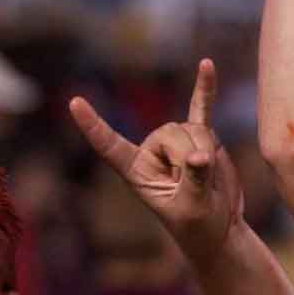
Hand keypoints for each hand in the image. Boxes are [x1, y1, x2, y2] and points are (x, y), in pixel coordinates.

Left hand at [69, 60, 243, 264]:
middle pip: (169, 132)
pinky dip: (205, 88)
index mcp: (136, 172)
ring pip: (192, 127)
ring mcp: (175, 144)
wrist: (219, 229)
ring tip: (208, 178)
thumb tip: (200, 157)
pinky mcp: (199, 138)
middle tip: (196, 186)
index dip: (94, 126)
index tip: (74, 103)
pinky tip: (207, 65)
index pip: (110, 146)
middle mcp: (151, 153)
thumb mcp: (192, 208)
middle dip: (189, 155)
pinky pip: (202, 107)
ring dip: (207, 149)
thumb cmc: (198, 228)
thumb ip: (194, 180)